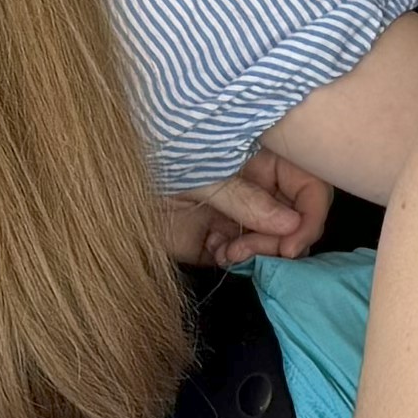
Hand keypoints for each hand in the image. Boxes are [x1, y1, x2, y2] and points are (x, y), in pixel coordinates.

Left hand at [160, 145, 330, 268]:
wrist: (107, 191)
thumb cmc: (152, 158)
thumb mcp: (203, 174)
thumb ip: (247, 200)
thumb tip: (292, 225)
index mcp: (261, 157)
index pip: (309, 184)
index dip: (310, 215)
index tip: (293, 244)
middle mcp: (258, 185)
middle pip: (298, 218)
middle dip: (283, 239)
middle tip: (254, 251)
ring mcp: (241, 213)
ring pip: (276, 242)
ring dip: (260, 252)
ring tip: (229, 252)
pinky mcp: (221, 238)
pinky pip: (248, 257)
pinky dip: (239, 260)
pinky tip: (217, 253)